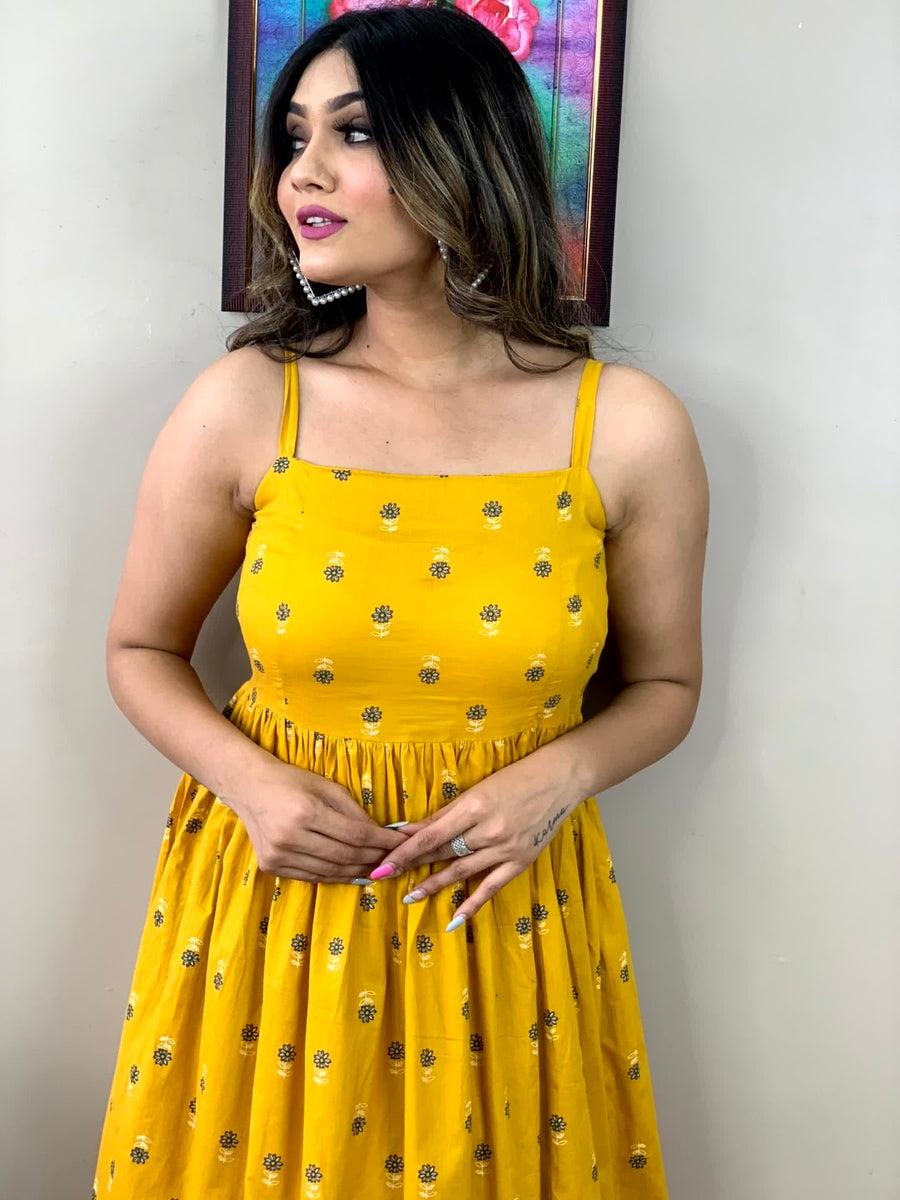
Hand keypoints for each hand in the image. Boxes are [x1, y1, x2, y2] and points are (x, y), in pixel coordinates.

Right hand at [232, 761, 410, 883]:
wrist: (249, 788)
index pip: (355, 834)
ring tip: (375, 868)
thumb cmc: (292, 782)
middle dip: (373, 858)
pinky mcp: (271, 867)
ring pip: (330, 871)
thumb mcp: (328, 787)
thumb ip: (355, 812)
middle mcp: (290, 836)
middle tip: (391, 858)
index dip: (381, 841)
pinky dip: (335, 876)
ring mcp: (279, 855)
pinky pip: (312, 877)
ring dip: (357, 871)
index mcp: (306, 811)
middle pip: (344, 856)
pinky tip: (351, 873)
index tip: (399, 842)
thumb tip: (382, 834)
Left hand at [368, 756, 578, 927]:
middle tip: (385, 879)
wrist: (558, 781)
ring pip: (461, 871)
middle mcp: (487, 830)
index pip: (430, 835)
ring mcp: (504, 849)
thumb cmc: (513, 780)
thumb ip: (443, 814)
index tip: (382, 865)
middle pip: (442, 853)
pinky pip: (491, 887)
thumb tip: (408, 829)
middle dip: (412, 866)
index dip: (403, 852)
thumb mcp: (476, 791)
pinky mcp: (520, 862)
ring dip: (433, 885)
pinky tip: (453, 920)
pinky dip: (472, 904)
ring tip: (410, 897)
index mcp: (473, 806)